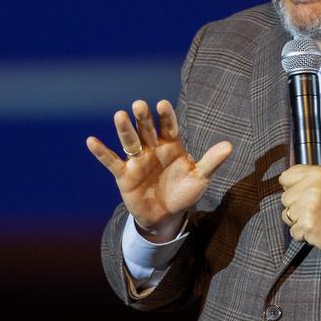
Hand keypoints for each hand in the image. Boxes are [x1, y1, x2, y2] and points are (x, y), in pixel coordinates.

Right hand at [87, 99, 231, 242]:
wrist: (166, 216)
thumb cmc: (184, 192)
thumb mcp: (200, 178)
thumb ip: (211, 161)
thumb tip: (229, 145)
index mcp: (171, 145)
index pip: (168, 126)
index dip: (166, 116)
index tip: (162, 104)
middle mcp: (152, 148)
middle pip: (146, 129)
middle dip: (143, 118)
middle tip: (140, 104)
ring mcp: (137, 160)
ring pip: (130, 141)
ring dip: (125, 129)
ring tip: (120, 115)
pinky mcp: (124, 174)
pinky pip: (112, 161)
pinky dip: (101, 152)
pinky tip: (91, 141)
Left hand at [279, 165, 320, 256]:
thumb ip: (308, 177)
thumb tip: (285, 180)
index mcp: (317, 173)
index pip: (285, 177)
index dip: (292, 187)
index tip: (301, 193)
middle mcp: (311, 188)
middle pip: (285, 198)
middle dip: (296, 206)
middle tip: (314, 209)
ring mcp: (308, 207)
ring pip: (287, 215)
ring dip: (299, 221)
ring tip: (317, 219)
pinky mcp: (307, 225)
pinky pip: (293, 231)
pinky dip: (303, 234)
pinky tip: (317, 229)